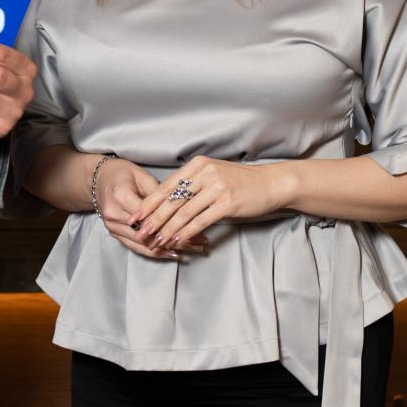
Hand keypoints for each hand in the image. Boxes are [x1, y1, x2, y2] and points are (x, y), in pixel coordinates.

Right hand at [94, 156, 206, 258]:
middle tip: (198, 242)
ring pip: (142, 244)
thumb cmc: (121, 173)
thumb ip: (159, 193)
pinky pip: (134, 247)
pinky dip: (154, 252)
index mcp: (121, 195)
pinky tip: (171, 253)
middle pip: (148, 233)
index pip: (150, 215)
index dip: (173, 222)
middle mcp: (113, 214)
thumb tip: (182, 207)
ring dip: (167, 248)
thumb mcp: (141, 176)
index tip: (195, 225)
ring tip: (190, 250)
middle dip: (174, 238)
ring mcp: (111, 226)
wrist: (96, 179)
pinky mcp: (113, 233)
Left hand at [133, 157, 291, 250]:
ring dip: (167, 229)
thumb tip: (167, 204)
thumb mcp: (213, 175)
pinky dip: (186, 232)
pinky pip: (200, 220)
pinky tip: (177, 241)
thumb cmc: (241, 182)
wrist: (272, 184)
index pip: (166, 186)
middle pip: (171, 200)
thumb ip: (192, 185)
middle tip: (140, 233)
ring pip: (183, 212)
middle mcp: (204, 173)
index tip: (134, 217)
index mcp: (197, 165)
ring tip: (155, 241)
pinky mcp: (227, 202)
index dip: (148, 204)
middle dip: (152, 219)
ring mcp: (216, 187)